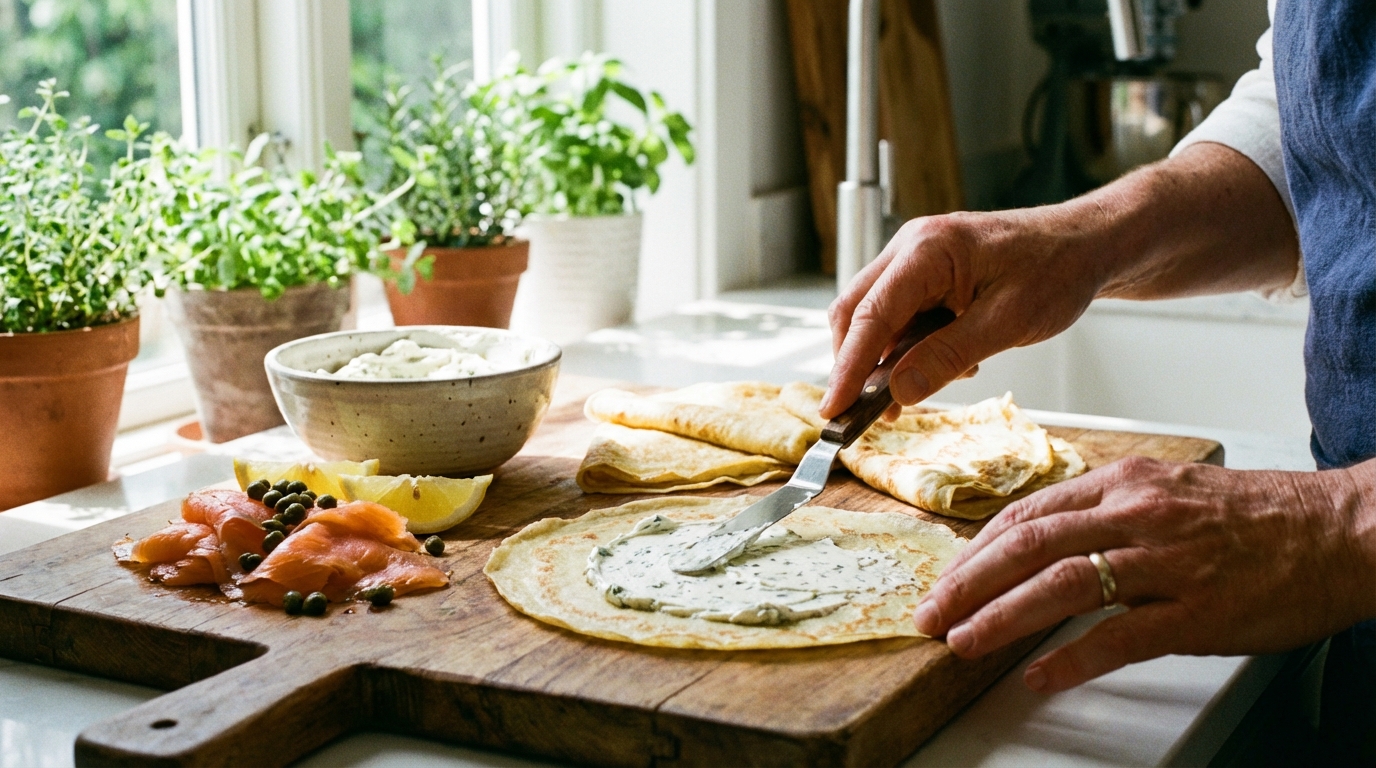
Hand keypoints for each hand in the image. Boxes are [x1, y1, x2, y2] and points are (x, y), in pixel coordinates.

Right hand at [818, 143, 1301, 420]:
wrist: (1087, 245)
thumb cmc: (1058, 271)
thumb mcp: (1008, 323)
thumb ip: (947, 356)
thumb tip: (898, 391)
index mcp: (927, 251)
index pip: (869, 317)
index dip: (846, 369)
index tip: (833, 411)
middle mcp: (910, 248)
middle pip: (855, 313)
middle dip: (854, 366)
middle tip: (860, 415)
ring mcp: (914, 258)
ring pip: (873, 317)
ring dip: (883, 360)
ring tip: (908, 396)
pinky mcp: (924, 273)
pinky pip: (898, 315)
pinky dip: (904, 348)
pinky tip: (936, 367)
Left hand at [912, 456, 1375, 692]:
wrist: (1340, 530)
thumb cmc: (1257, 517)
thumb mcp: (1170, 492)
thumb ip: (1107, 510)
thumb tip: (1045, 540)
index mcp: (1124, 483)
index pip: (1027, 511)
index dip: (976, 547)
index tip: (945, 575)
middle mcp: (1137, 513)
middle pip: (1028, 542)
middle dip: (968, 580)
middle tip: (930, 612)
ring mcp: (1167, 561)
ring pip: (1061, 582)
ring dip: (1001, 614)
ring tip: (962, 640)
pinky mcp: (1198, 609)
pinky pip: (1121, 635)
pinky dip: (1072, 656)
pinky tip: (1039, 675)